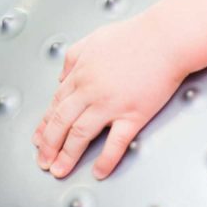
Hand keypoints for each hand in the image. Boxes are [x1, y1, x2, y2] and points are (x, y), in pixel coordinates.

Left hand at [32, 9, 188, 179]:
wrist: (166, 36)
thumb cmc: (137, 34)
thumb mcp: (96, 38)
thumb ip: (74, 56)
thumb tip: (61, 76)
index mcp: (82, 72)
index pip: (56, 104)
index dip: (45, 125)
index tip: (39, 140)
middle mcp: (91, 90)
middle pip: (61, 122)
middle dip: (49, 146)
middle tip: (44, 161)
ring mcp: (111, 103)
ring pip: (80, 135)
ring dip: (67, 156)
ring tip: (60, 170)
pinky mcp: (133, 114)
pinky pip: (115, 143)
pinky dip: (105, 160)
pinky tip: (98, 171)